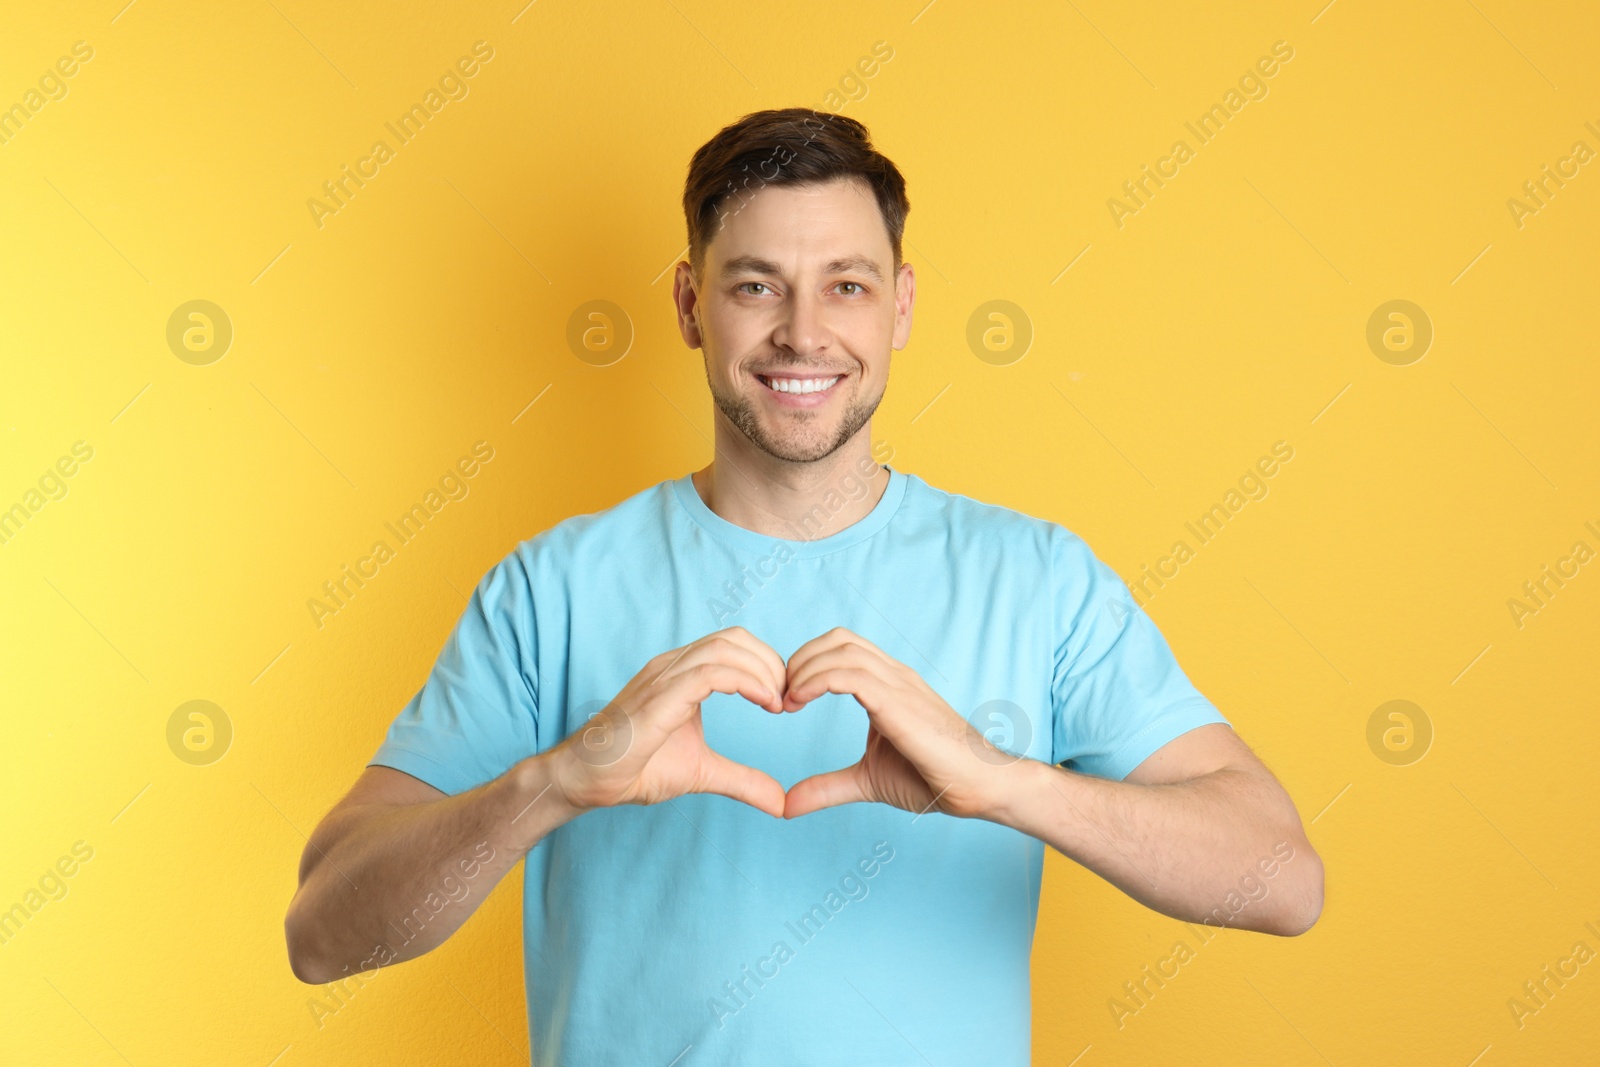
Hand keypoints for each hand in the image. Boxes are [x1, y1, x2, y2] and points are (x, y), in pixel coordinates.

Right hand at [547, 627, 789, 817]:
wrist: (585, 780)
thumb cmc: (634, 769)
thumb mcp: (703, 773)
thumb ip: (742, 780)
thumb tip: (781, 802)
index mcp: (681, 673)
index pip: (733, 644)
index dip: (766, 664)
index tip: (784, 699)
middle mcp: (672, 666)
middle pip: (734, 638)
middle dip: (770, 663)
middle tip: (788, 700)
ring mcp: (663, 677)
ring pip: (725, 649)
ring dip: (763, 671)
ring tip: (778, 703)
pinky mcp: (658, 697)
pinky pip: (710, 673)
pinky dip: (746, 681)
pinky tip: (764, 702)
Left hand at [780, 627, 1016, 820]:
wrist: (978, 787)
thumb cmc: (934, 779)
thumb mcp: (866, 781)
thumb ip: (827, 787)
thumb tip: (786, 805)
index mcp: (889, 685)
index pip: (842, 648)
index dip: (808, 663)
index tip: (786, 698)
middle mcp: (895, 676)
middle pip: (839, 639)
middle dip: (801, 659)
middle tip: (781, 696)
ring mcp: (899, 685)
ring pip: (842, 650)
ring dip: (805, 668)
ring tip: (787, 700)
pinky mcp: (899, 702)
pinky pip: (851, 673)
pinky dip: (817, 680)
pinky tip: (800, 700)